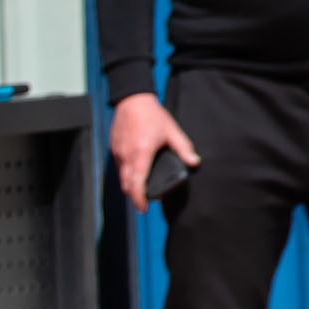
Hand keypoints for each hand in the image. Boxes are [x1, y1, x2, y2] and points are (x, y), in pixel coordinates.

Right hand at [109, 92, 199, 208]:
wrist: (132, 100)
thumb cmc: (152, 115)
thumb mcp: (172, 131)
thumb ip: (184, 148)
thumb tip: (194, 162)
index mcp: (140, 154)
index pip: (136, 184)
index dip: (139, 199)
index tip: (144, 208)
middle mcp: (126, 156)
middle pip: (125, 185)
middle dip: (134, 196)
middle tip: (144, 201)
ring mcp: (118, 153)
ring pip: (121, 177)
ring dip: (130, 185)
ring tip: (141, 187)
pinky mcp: (114, 149)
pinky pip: (119, 167)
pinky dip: (126, 174)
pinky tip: (135, 171)